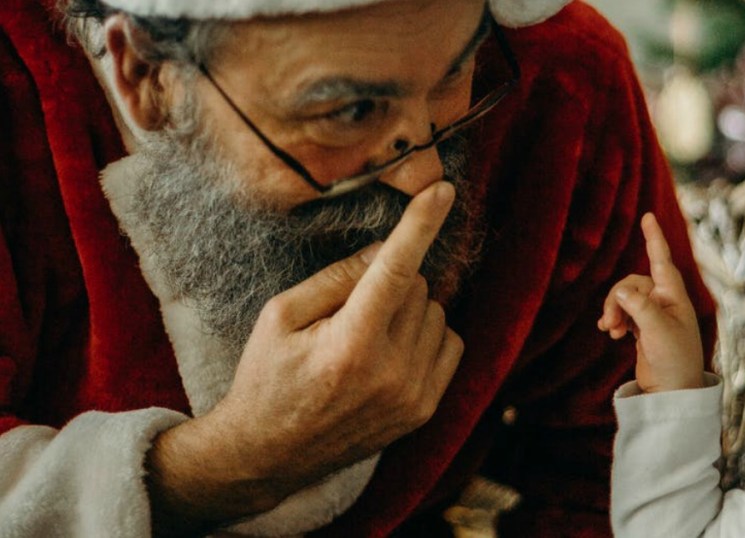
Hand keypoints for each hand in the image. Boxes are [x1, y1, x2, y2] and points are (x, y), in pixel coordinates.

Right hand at [146, 182, 464, 531]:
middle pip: (418, 287)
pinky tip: (392, 349)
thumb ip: (338, 278)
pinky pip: (451, 344)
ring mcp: (413, 396)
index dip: (420, 224)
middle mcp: (390, 373)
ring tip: (366, 336)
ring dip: (410, 309)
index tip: (442, 190)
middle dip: (390, 282)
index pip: (395, 270)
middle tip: (349, 310)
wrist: (269, 454)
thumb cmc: (267, 377)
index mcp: (350, 345)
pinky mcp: (425, 410)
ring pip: (437, 313)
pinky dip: (428, 334)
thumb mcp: (282, 315)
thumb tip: (387, 249)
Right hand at [597, 213, 703, 391]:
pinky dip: (615, 319)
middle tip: (610, 324)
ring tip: (610, 331)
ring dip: (614, 311)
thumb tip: (620, 291)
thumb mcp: (657, 331)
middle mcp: (665, 302)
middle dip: (617, 299)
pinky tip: (611, 333)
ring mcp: (653, 315)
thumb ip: (639, 307)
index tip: (647, 216)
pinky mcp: (643, 329)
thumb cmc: (674, 361)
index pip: (661, 261)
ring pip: (624, 298)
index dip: (654, 238)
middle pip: (632, 283)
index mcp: (674, 297)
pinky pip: (623, 312)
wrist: (672, 392)